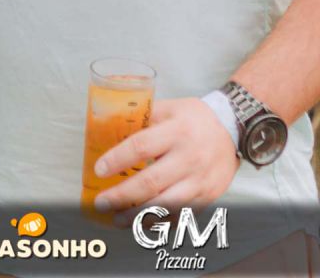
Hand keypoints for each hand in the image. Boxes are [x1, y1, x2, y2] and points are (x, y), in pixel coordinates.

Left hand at [93, 98, 238, 223]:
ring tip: (117, 220)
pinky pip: (181, 215)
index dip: (117, 159)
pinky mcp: (208, 196)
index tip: (99, 169)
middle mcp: (188, 157)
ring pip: (166, 204)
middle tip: (101, 203)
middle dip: (122, 196)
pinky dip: (161, 222)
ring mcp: (199, 180)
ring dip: (139, 216)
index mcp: (176, 131)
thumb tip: (110, 129)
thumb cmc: (194, 118)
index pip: (141, 147)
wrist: (233, 129)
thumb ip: (143, 119)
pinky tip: (143, 224)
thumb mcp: (169, 108)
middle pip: (151, 182)